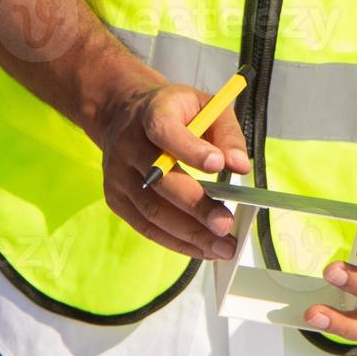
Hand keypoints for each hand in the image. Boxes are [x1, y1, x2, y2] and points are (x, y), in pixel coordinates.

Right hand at [87, 78, 252, 258]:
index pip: (165, 131)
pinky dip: (175, 241)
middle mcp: (127, 144)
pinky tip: (201, 248)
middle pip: (160, 180)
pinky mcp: (115, 198)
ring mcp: (117, 174)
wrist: (123, 116)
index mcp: (151, 114)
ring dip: (189, 233)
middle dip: (195, 206)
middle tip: (225, 225)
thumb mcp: (205, 107)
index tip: (218, 166)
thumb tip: (240, 167)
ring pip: (152, 210)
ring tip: (221, 247)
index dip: (190, 150)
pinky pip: (145, 226)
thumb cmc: (174, 114)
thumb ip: (227, 134)